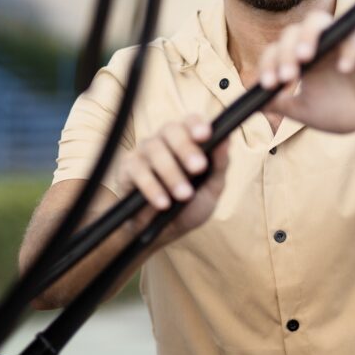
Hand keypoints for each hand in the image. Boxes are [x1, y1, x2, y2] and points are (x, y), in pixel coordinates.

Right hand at [116, 115, 228, 243]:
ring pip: (154, 149)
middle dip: (186, 148)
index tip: (205, 135)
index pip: (190, 120)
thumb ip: (220, 164)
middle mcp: (164, 140)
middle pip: (171, 129)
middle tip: (198, 168)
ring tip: (184, 195)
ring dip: (171, 173)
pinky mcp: (127, 169)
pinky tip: (163, 203)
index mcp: (187, 139)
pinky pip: (137, 170)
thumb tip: (226, 139)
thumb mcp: (212, 188)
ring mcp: (144, 152)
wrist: (164, 233)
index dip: (197, 124)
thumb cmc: (190, 205)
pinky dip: (151, 187)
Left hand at [258, 11, 354, 133]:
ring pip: (318, 21)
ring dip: (308, 37)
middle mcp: (317, 43)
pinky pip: (354, 37)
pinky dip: (348, 50)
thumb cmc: (343, 110)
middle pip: (293, 32)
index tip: (269, 85)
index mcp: (300, 58)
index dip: (269, 65)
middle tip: (286, 77)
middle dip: (285, 53)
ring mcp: (340, 39)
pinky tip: (344, 69)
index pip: (276, 51)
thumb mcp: (305, 111)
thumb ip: (279, 105)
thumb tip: (249, 103)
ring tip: (304, 58)